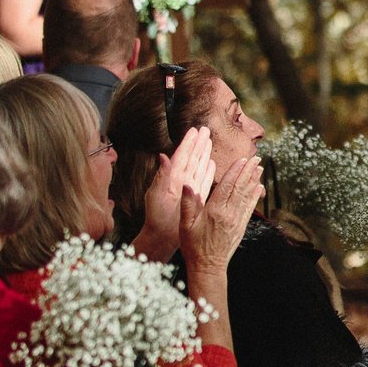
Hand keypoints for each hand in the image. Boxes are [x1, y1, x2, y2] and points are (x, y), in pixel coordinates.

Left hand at [136, 126, 214, 262]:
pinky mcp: (196, 198)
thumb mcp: (155, 195)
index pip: (182, 156)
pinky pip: (204, 182)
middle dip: (198, 144)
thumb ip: (161, 175)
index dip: (188, 143)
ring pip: (199, 167)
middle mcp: (181, 181)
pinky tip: (212, 164)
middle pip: (192, 158)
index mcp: (171, 178)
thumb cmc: (156, 218)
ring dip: (204, 154)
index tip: (194, 131)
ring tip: (209, 142)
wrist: (162, 236)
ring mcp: (189, 189)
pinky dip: (208, 172)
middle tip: (205, 130)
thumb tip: (163, 155)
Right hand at [183, 153, 261, 272]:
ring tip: (259, 167)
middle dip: (248, 171)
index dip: (235, 171)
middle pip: (240, 188)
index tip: (242, 159)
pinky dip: (254, 196)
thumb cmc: (193, 246)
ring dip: (254, 180)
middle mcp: (228, 214)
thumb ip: (187, 204)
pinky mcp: (241, 226)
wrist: (207, 266)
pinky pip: (249, 208)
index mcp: (214, 211)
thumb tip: (187, 185)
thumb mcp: (185, 225)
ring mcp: (237, 220)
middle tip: (256, 158)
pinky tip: (258, 187)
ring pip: (247, 196)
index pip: (227, 186)